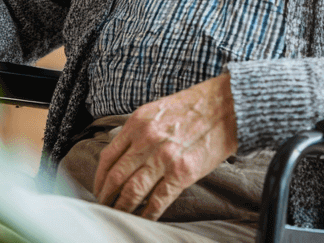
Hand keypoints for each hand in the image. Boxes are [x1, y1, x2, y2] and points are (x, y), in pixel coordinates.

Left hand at [92, 73, 237, 219]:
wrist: (224, 106)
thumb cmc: (192, 106)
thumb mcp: (156, 110)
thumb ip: (138, 130)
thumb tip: (123, 154)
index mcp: (137, 122)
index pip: (108, 156)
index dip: (99, 177)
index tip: (99, 188)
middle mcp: (146, 139)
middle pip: (116, 177)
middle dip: (107, 196)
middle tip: (104, 206)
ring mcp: (163, 157)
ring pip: (133, 191)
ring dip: (123, 207)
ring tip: (119, 214)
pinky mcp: (182, 173)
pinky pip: (157, 200)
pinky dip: (147, 214)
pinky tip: (143, 218)